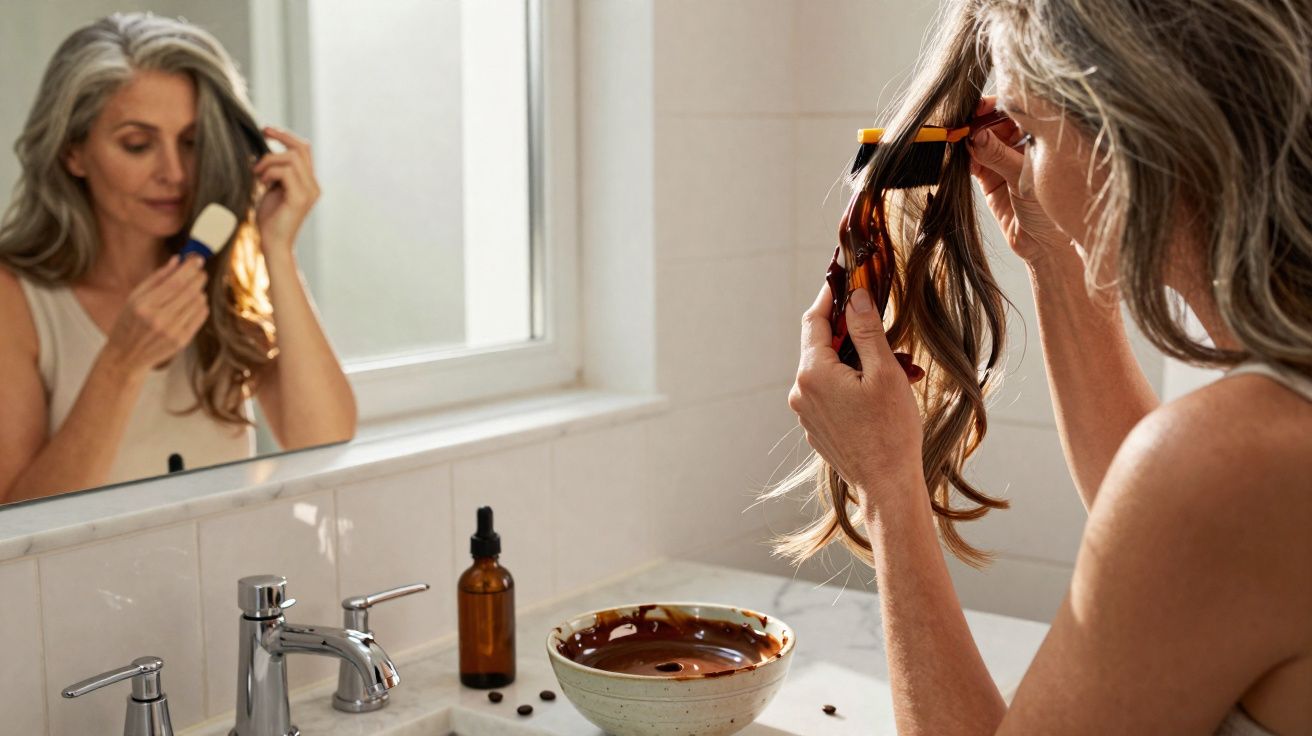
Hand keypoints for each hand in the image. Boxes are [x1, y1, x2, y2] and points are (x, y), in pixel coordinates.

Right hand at [101, 255, 208, 376]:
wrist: (126, 356)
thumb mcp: (134, 298)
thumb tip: (177, 260)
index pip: (175, 282)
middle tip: (200, 270)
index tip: (197, 259)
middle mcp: (158, 319)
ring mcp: (172, 332)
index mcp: (144, 305)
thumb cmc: (128, 323)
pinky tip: (195, 302)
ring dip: (199, 291)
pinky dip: (201, 306)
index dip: (189, 269)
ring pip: (197, 303)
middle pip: (189, 291)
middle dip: (198, 277)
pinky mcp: (182, 341)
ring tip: (194, 288)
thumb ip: (156, 278)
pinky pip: (200, 317)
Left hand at [253, 126, 319, 255]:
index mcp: (308, 182)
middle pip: (302, 148)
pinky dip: (270, 172)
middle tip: (261, 136)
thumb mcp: (271, 188)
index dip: (286, 136)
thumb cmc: (269, 219)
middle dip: (280, 138)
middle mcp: (313, 185)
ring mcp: (310, 192)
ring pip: (292, 158)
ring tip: (258, 174)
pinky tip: (262, 183)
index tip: (265, 130)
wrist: (273, 244)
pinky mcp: (300, 199)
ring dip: (269, 161)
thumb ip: (274, 171)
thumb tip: (264, 151)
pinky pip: (286, 172)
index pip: (303, 149)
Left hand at [788, 282, 923, 510]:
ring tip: (901, 372)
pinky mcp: (817, 428)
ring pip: (832, 371)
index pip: (815, 320)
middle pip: (825, 346)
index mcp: (813, 372)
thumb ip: (866, 331)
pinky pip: (833, 394)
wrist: (887, 486)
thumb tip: (855, 296)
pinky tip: (887, 394)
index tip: (845, 278)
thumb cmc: (890, 431)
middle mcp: (801, 391)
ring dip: (862, 363)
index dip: (831, 296)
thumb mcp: (884, 372)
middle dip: (857, 336)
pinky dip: (857, 385)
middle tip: (889, 334)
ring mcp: (807, 412)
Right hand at [968, 96, 1071, 264]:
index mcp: (1040, 136)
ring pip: (980, 140)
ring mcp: (1003, 160)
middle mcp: (1021, 144)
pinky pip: (971, 160)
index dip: (995, 106)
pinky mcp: (989, 178)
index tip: (978, 108)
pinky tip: (957, 156)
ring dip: (966, 139)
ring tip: (955, 140)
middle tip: (961, 125)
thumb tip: (976, 135)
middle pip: (993, 121)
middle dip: (976, 121)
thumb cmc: (1051, 209)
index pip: (1015, 109)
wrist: (1045, 246)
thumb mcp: (1025, 179)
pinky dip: (962, 158)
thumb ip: (1000, 156)